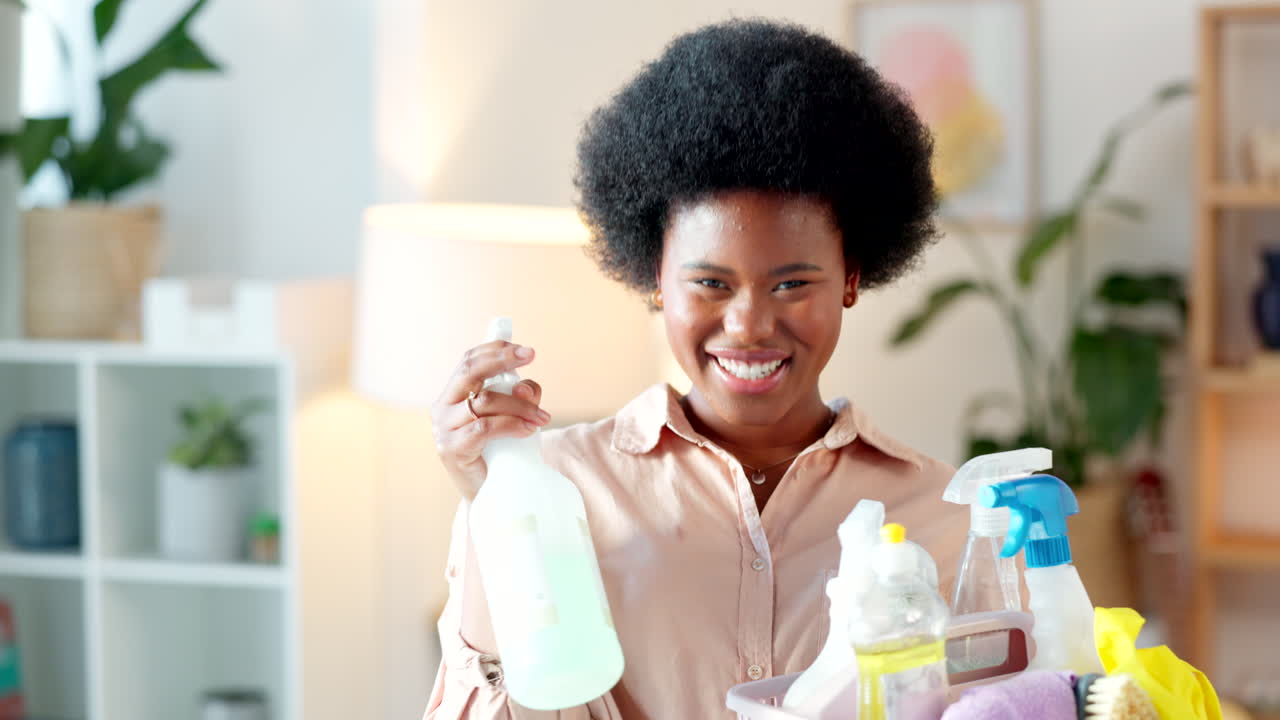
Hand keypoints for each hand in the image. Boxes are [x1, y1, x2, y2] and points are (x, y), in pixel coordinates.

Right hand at [430, 341, 551, 498]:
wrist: (488, 494)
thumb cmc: (500, 452)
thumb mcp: (513, 416)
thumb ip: (522, 397)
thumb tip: (525, 386)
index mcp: (453, 394)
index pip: (469, 361)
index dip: (496, 350)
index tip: (526, 350)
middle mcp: (443, 407)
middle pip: (469, 370)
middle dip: (502, 360)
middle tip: (531, 356)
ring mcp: (444, 428)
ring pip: (485, 401)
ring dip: (520, 406)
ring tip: (542, 418)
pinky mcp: (452, 448)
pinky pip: (485, 427)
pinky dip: (512, 425)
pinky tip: (529, 430)